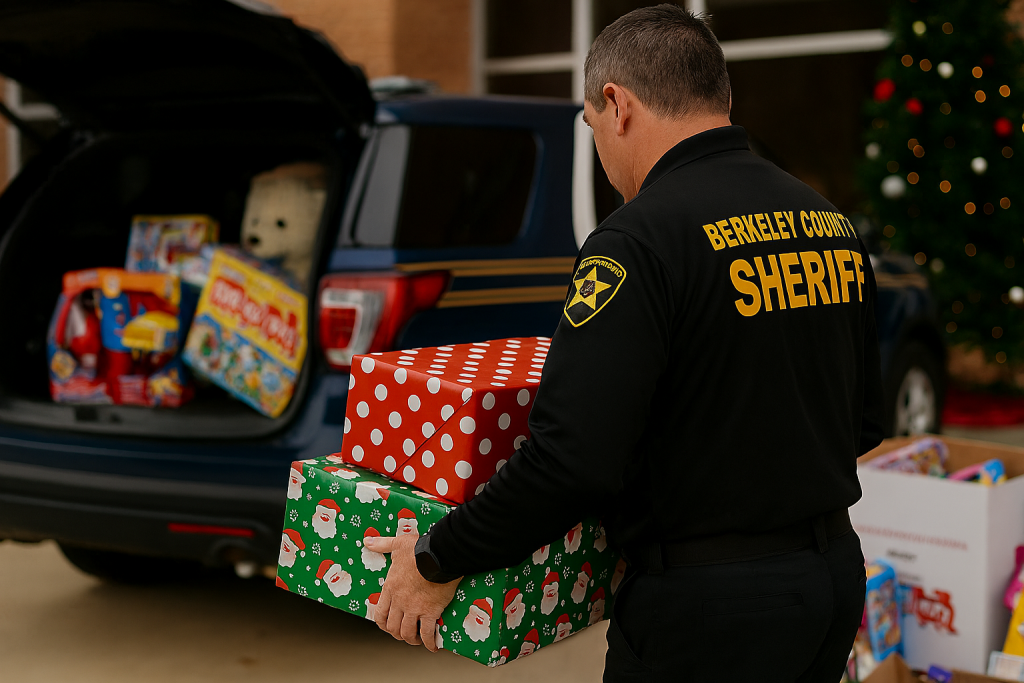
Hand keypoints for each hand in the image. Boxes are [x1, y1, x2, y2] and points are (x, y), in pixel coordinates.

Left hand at [365, 534, 460, 650]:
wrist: (439, 555)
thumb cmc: (419, 550)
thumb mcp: (398, 544)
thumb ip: (382, 544)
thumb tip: (367, 541)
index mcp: (390, 588)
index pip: (380, 613)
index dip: (382, 624)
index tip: (388, 627)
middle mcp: (400, 602)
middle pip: (393, 627)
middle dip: (397, 634)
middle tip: (404, 634)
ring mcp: (414, 608)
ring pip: (407, 633)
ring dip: (412, 640)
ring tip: (418, 640)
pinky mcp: (430, 612)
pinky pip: (427, 634)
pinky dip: (429, 643)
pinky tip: (433, 646)